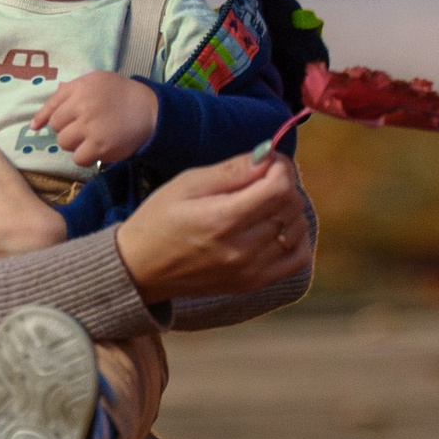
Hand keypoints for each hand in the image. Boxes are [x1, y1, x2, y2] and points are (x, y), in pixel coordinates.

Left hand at [32, 70, 158, 167]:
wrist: (150, 109)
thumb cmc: (120, 93)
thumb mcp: (95, 81)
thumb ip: (70, 90)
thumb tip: (48, 100)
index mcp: (79, 89)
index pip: (51, 107)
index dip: (45, 118)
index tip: (36, 127)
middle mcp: (82, 107)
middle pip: (56, 127)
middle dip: (66, 129)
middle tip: (83, 128)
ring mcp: (91, 128)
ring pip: (64, 143)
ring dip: (74, 144)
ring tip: (90, 138)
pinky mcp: (100, 146)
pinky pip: (78, 158)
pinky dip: (85, 157)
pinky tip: (96, 149)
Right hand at [114, 152, 310, 303]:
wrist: (141, 268)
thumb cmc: (158, 220)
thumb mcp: (186, 184)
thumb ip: (230, 170)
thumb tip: (267, 154)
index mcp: (222, 220)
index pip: (280, 188)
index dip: (281, 167)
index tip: (267, 160)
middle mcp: (241, 249)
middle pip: (291, 207)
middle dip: (284, 184)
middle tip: (262, 178)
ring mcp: (250, 270)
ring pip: (298, 229)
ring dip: (289, 210)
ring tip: (264, 202)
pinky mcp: (253, 283)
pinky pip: (297, 258)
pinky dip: (296, 238)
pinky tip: (278, 227)